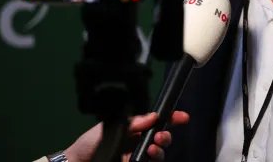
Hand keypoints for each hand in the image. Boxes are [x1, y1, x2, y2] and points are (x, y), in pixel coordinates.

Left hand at [63, 111, 189, 161]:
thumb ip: (133, 122)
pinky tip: (147, 157)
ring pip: (159, 155)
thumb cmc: (90, 144)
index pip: (157, 123)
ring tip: (152, 148)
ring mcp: (137, 158)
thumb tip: (153, 116)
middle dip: (166, 135)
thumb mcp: (111, 127)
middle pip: (162, 139)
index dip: (171, 119)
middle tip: (160, 136)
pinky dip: (152, 161)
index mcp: (135, 129)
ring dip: (160, 151)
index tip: (182, 117)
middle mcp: (139, 144)